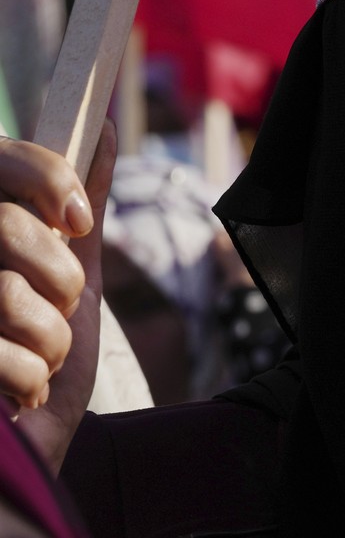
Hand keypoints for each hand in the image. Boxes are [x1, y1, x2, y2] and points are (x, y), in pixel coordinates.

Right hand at [0, 125, 114, 472]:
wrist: (21, 455)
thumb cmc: (42, 355)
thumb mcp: (73, 272)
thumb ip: (79, 203)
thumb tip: (99, 124)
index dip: (46, 178)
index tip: (77, 222)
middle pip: (10, 228)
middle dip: (58, 280)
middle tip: (54, 311)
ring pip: (3, 290)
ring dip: (45, 338)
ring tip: (37, 359)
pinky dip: (24, 378)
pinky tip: (19, 392)